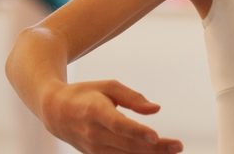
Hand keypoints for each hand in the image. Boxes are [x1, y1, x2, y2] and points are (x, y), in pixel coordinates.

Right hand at [41, 79, 182, 152]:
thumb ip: (133, 97)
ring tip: (173, 152)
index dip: (137, 132)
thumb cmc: (86, 94)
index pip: (118, 125)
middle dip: (155, 148)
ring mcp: (93, 148)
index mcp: (95, 111)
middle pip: (127, 144)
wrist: (55, 112)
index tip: (155, 136)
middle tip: (178, 146)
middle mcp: (94, 133)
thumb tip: (156, 109)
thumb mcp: (108, 86)